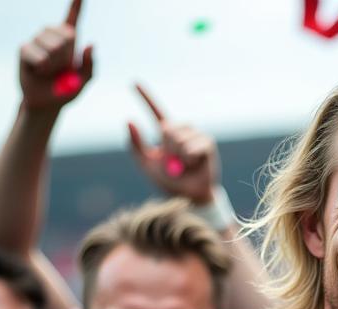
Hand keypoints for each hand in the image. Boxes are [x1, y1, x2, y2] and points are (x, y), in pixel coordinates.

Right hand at [19, 0, 92, 112]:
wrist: (46, 103)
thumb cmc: (65, 91)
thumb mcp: (83, 81)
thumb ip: (91, 65)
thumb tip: (91, 44)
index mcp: (68, 41)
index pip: (72, 18)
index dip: (76, 5)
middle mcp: (52, 36)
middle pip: (66, 36)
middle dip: (66, 58)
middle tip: (60, 70)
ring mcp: (37, 40)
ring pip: (51, 46)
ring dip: (54, 64)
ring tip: (48, 71)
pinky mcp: (24, 48)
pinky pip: (37, 55)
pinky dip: (41, 67)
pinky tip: (38, 71)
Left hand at [128, 84, 218, 203]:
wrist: (188, 196)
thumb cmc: (169, 182)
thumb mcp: (147, 164)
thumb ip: (136, 144)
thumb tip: (129, 120)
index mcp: (167, 134)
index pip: (155, 111)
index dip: (145, 97)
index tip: (133, 82)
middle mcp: (182, 131)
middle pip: (168, 128)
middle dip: (167, 148)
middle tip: (173, 163)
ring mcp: (196, 136)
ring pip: (180, 137)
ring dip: (178, 155)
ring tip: (184, 165)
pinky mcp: (208, 143)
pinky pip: (193, 145)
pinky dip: (189, 157)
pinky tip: (193, 164)